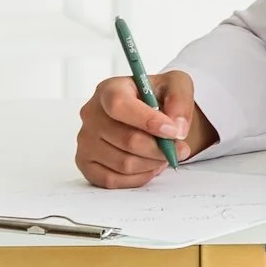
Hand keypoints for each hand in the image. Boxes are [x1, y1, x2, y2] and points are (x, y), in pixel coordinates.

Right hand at [75, 67, 212, 185]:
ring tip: (162, 155)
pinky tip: (148, 166)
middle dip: (160, 149)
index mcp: (109, 89)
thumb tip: (177, 129)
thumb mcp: (176, 86)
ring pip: (124, 164)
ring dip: (151, 164)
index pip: (119, 106)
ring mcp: (85, 140)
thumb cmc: (157, 98)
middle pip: (127, 140)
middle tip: (179, 149)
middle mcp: (91, 113)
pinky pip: (112, 180)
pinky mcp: (85, 162)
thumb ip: (180, 100)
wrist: (146, 114)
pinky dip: (137, 178)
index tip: (173, 132)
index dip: (147, 121)